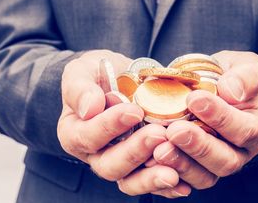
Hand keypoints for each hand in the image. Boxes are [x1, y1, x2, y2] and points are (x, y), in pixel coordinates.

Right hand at [57, 50, 182, 195]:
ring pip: (131, 181)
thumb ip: (80, 88)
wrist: (121, 78)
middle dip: (135, 152)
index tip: (133, 111)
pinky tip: (182, 183)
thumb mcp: (82, 71)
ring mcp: (120, 162)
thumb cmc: (98, 74)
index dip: (109, 126)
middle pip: (110, 165)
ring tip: (173, 171)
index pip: (87, 136)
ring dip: (151, 177)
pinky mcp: (141, 167)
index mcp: (75, 132)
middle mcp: (95, 153)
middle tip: (158, 134)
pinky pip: (151, 182)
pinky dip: (167, 186)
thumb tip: (90, 108)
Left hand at [151, 51, 257, 190]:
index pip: (243, 129)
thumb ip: (245, 75)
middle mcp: (240, 152)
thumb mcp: (243, 65)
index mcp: (257, 128)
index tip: (195, 99)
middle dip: (199, 146)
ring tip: (160, 149)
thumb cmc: (229, 76)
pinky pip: (184, 180)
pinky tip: (151, 159)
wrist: (211, 87)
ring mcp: (216, 165)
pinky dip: (168, 172)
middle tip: (175, 130)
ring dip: (181, 163)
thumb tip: (232, 92)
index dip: (220, 117)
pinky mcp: (196, 171)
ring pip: (205, 176)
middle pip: (225, 161)